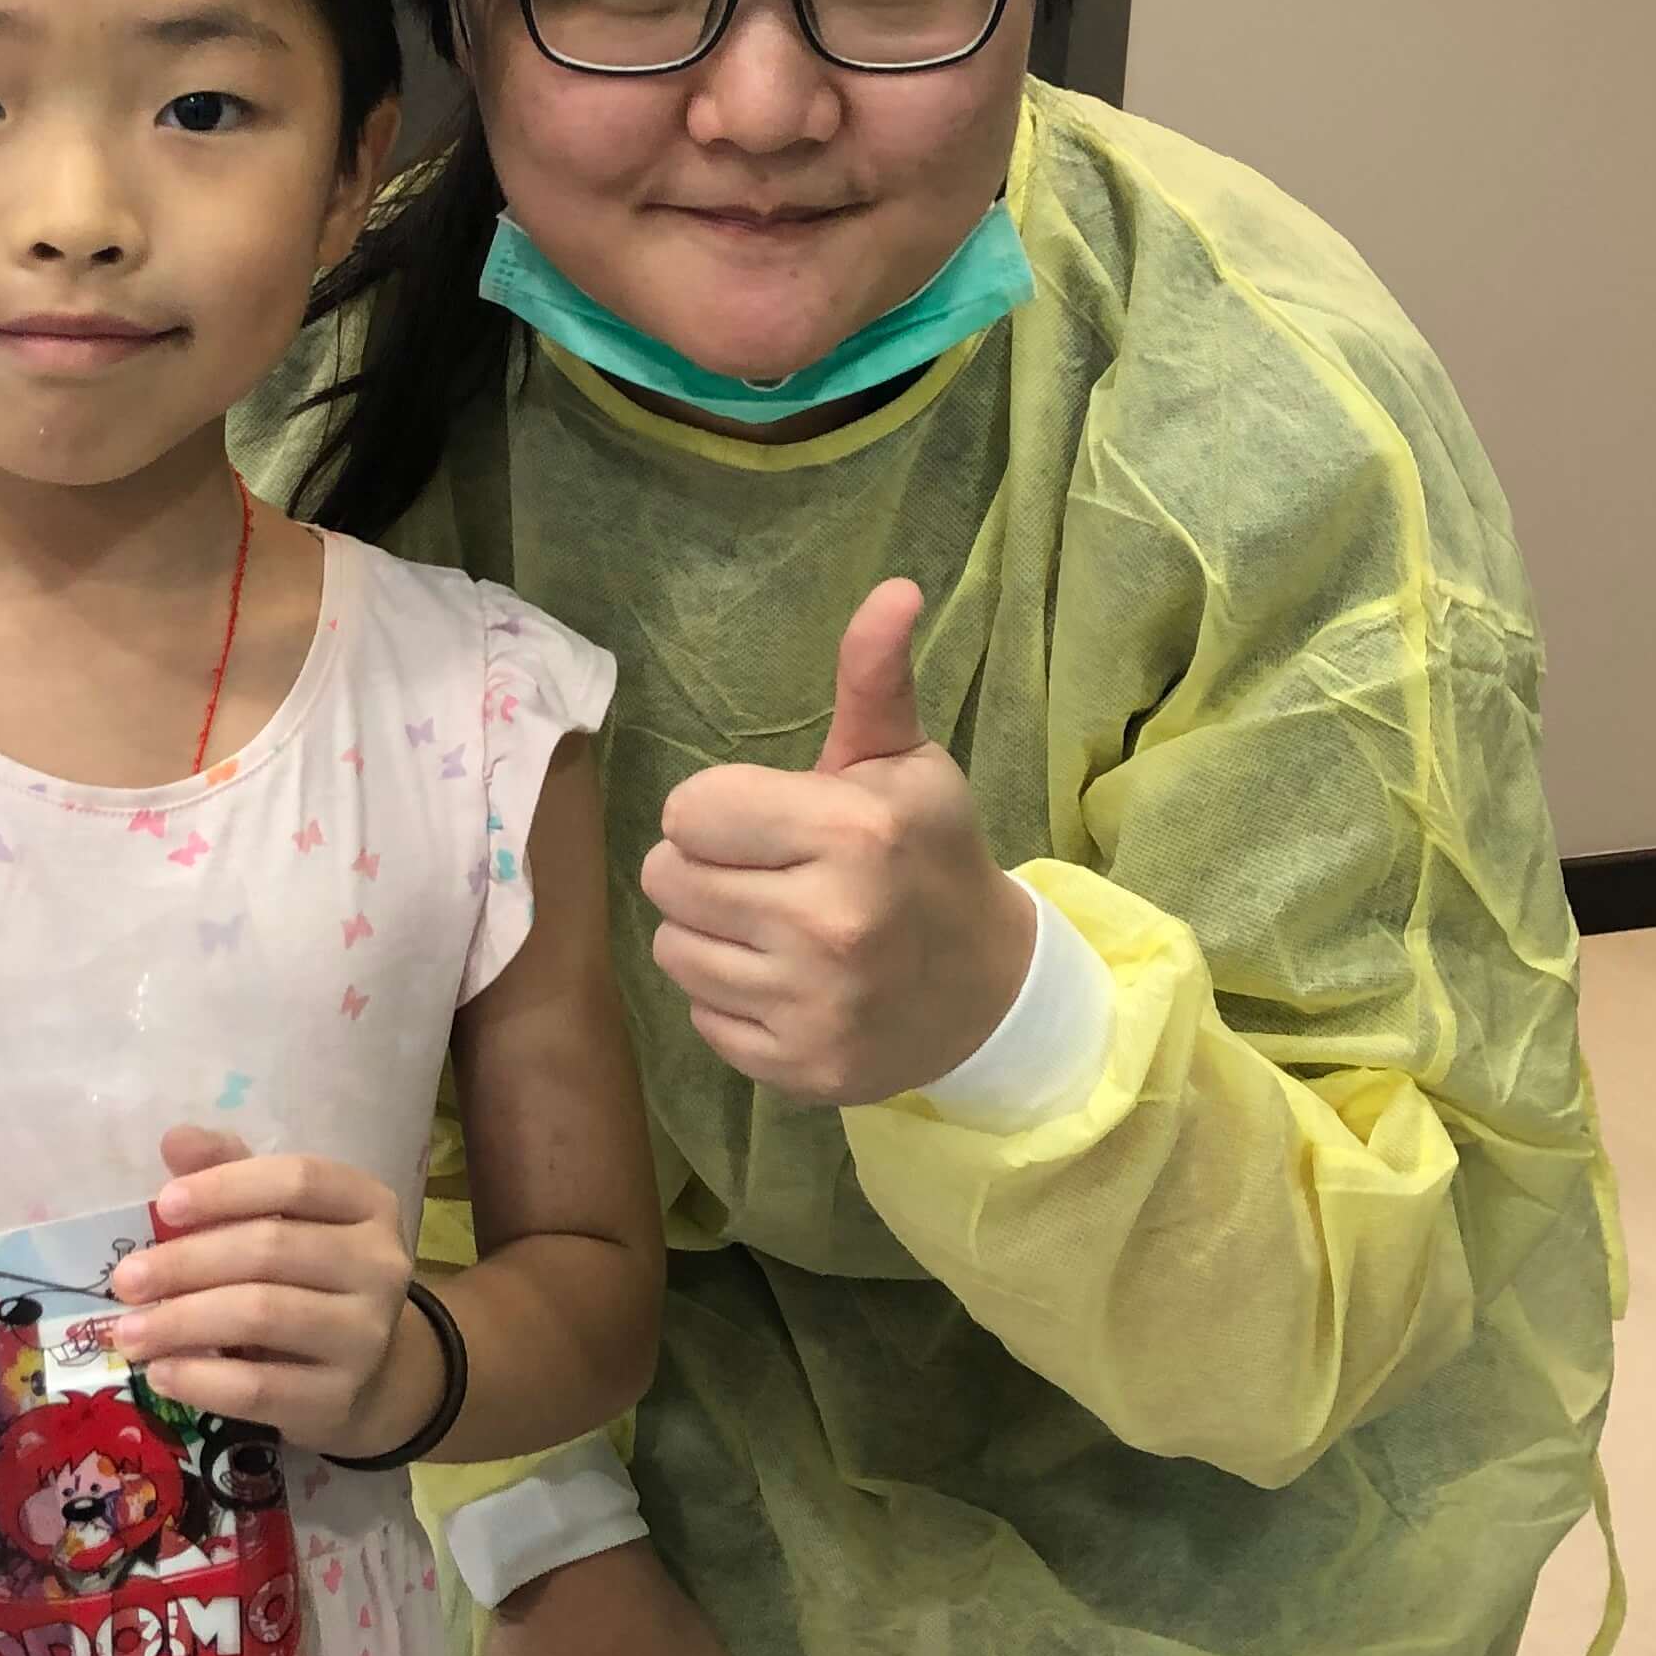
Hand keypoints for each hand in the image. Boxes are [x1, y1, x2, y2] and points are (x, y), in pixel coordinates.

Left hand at [112, 1128, 430, 1455]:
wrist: (362, 1366)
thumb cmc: (306, 1273)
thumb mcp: (278, 1214)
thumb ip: (231, 1171)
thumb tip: (175, 1139)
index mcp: (367, 1203)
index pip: (298, 1180)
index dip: (227, 1188)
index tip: (163, 1205)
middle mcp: (380, 1265)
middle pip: (272, 1249)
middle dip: (187, 1263)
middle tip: (125, 1281)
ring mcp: (366, 1335)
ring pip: (263, 1316)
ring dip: (182, 1322)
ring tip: (128, 1332)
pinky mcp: (340, 1397)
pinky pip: (261, 1388)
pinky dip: (202, 1379)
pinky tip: (161, 1373)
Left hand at [641, 579, 1038, 1108]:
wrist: (989, 990)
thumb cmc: (930, 855)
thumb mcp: (905, 762)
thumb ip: (873, 679)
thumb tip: (892, 587)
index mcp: (850, 833)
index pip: (688, 810)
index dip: (718, 810)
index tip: (768, 821)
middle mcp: (828, 923)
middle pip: (666, 878)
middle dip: (705, 867)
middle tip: (767, 874)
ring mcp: (812, 1005)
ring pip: (673, 948)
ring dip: (710, 933)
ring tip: (775, 926)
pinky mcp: (797, 1068)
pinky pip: (699, 1016)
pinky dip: (731, 998)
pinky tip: (787, 982)